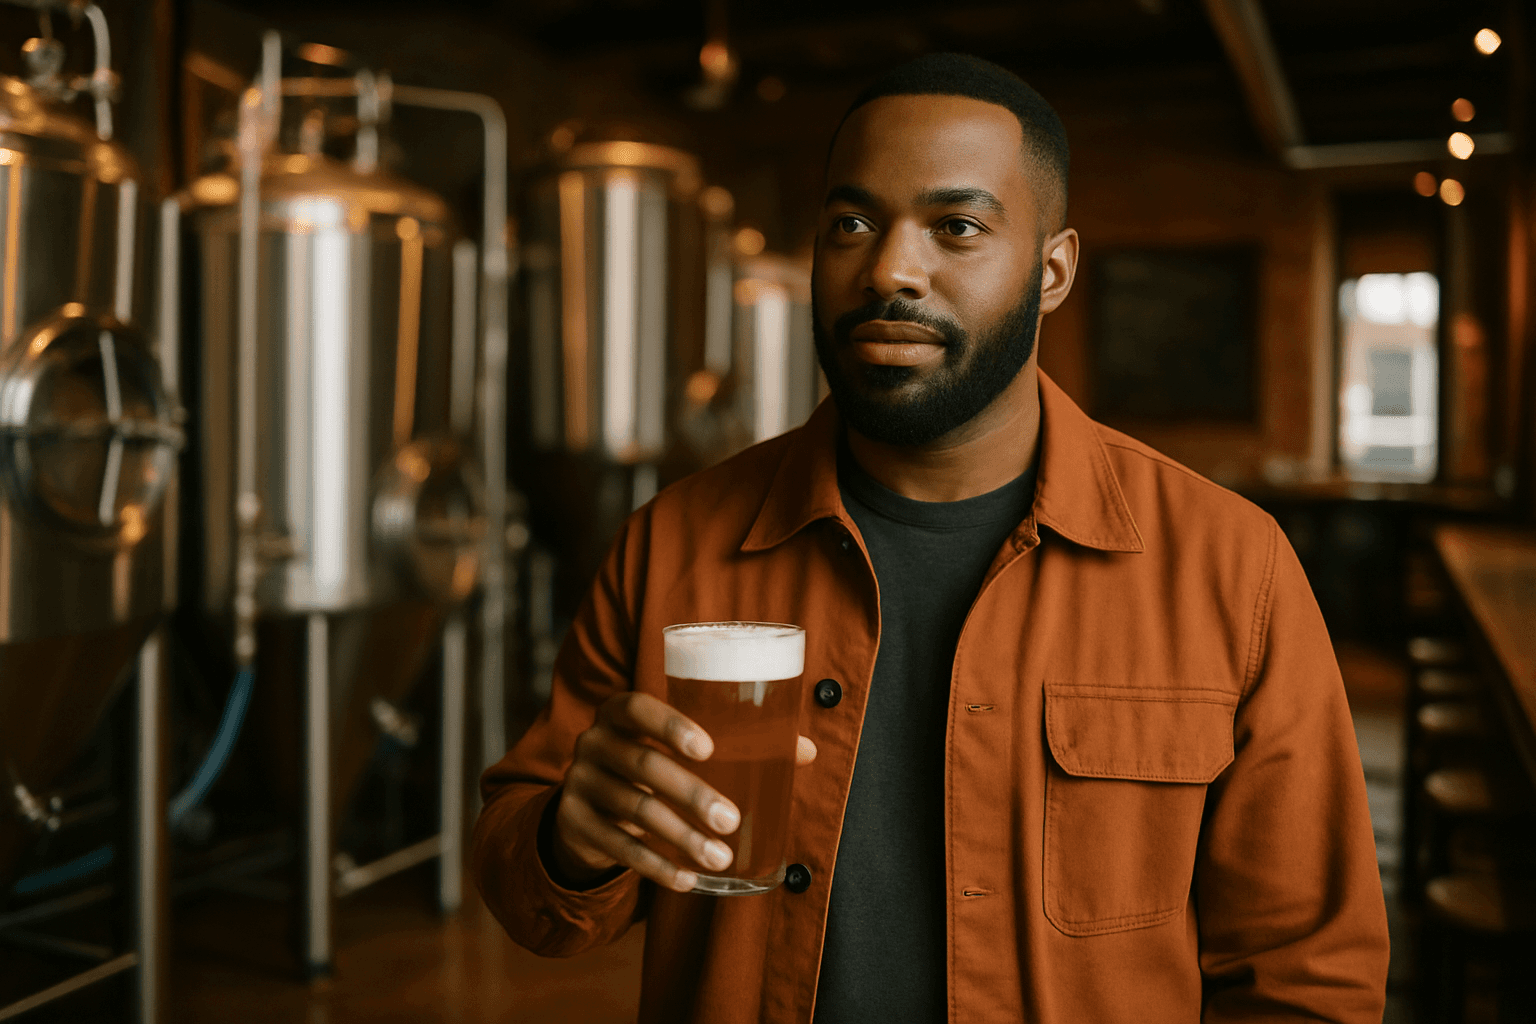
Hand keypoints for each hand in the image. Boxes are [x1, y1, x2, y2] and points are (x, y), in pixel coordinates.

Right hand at [551, 691, 817, 892]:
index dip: (670, 724)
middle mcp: (593, 743)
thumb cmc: (651, 767)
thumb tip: (805, 750)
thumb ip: (734, 744)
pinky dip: (655, 866)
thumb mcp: (677, 749)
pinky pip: (618, 847)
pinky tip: (687, 879)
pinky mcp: (574, 825)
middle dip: (691, 794)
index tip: (709, 748)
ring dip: (680, 837)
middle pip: (643, 766)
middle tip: (731, 820)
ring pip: (634, 810)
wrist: (586, 807)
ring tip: (720, 857)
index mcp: (619, 713)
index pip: (638, 707)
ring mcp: (578, 784)